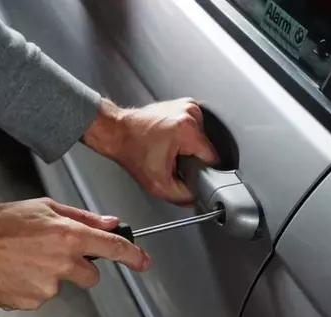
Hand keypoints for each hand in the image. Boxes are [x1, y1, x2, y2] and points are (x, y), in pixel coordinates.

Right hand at [0, 198, 149, 310]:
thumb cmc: (0, 223)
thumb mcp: (44, 207)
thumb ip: (82, 217)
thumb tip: (110, 223)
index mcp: (69, 236)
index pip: (113, 248)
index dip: (133, 256)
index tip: (143, 262)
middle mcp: (63, 263)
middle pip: (91, 276)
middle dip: (79, 268)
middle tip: (54, 254)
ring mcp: (48, 286)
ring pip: (62, 285)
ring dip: (51, 276)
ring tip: (25, 259)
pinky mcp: (32, 302)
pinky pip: (41, 296)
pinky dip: (32, 286)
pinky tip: (16, 272)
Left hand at [83, 98, 218, 204]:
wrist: (117, 132)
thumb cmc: (132, 150)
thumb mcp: (158, 185)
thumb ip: (182, 196)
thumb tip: (196, 197)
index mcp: (188, 130)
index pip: (213, 158)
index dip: (202, 171)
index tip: (189, 173)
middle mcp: (190, 113)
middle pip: (206, 148)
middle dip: (193, 159)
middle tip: (174, 161)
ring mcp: (187, 106)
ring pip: (202, 139)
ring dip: (190, 148)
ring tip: (170, 150)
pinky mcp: (184, 105)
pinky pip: (194, 128)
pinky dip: (186, 137)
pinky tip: (171, 141)